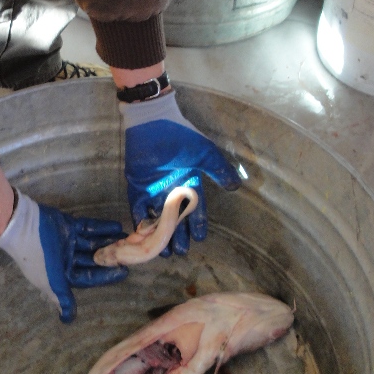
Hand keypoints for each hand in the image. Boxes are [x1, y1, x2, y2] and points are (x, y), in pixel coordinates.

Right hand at [0, 191, 127, 322]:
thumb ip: (63, 298)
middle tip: (130, 253)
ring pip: (92, 243)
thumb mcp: (51, 281)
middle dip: (109, 257)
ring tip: (127, 238)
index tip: (124, 271)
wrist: (22, 227)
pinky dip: (101, 228)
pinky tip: (116, 226)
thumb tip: (68, 320)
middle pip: (92, 260)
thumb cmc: (38, 257)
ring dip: (108, 241)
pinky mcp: (67, 225)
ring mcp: (67, 242)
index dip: (105, 276)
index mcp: (62, 275)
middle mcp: (66, 259)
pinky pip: (87, 227)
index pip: (88, 278)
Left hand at [121, 91, 240, 255]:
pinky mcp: (137, 187)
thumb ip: (219, 170)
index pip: (195, 209)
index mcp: (189, 184)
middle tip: (180, 251)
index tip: (200, 238)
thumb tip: (236, 186)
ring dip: (159, 234)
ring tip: (163, 250)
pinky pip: (138, 208)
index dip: (198, 224)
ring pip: (157, 218)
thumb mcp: (206, 153)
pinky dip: (140, 221)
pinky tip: (144, 235)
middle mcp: (172, 190)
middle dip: (179, 235)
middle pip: (176, 219)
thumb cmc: (181, 136)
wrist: (153, 123)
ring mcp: (154, 190)